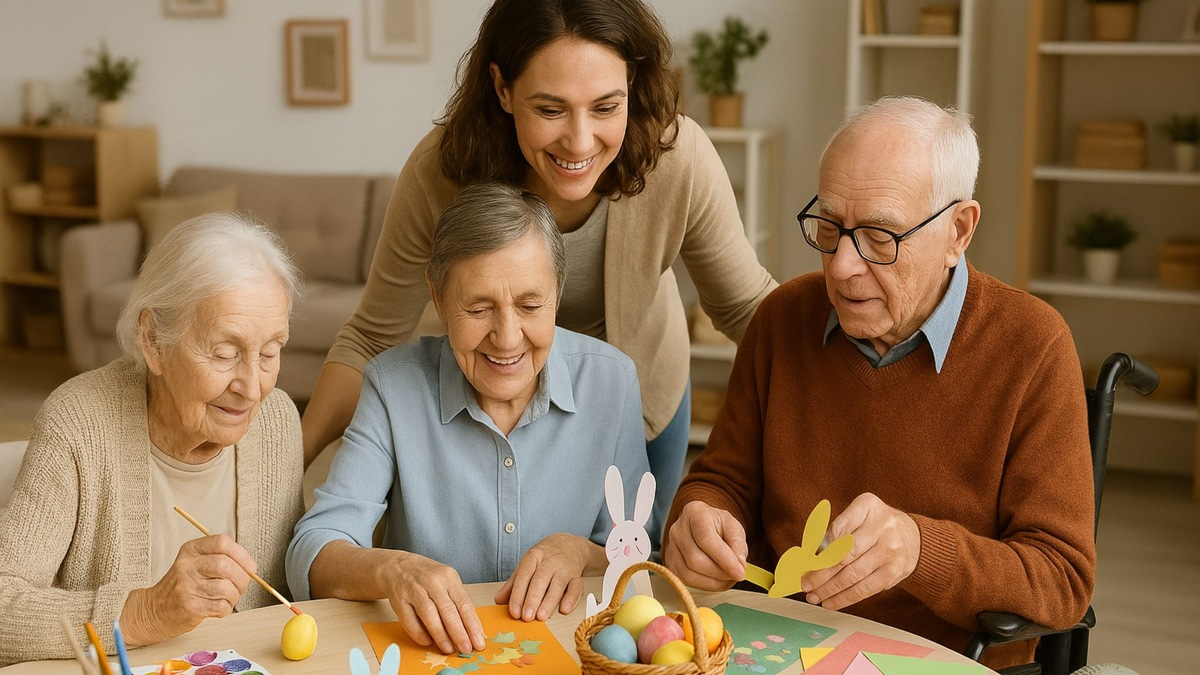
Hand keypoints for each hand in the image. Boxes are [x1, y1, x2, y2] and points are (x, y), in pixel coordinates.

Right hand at [121, 534, 253, 644]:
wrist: (153, 610)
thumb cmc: (182, 586)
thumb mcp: (195, 563)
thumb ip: (220, 558)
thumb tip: (250, 568)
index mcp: (191, 550)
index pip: (222, 542)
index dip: (242, 555)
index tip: (250, 567)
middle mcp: (187, 566)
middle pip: (226, 565)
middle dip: (242, 578)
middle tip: (241, 586)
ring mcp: (186, 587)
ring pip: (226, 588)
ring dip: (234, 596)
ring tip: (228, 598)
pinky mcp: (189, 607)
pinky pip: (221, 606)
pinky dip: (226, 609)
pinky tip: (218, 608)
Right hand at [382, 552, 485, 654]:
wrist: (398, 566)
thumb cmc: (428, 576)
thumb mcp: (447, 581)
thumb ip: (457, 602)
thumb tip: (469, 630)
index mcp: (448, 577)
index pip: (464, 603)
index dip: (472, 625)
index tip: (479, 641)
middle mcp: (432, 582)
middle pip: (447, 610)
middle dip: (458, 633)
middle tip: (466, 649)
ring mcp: (414, 590)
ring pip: (429, 614)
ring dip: (440, 634)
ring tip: (448, 649)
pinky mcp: (399, 600)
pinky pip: (409, 619)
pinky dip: (418, 633)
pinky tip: (427, 642)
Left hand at [494, 533, 596, 621]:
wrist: (570, 545)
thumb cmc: (544, 558)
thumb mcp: (527, 565)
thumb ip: (513, 583)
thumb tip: (499, 600)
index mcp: (533, 557)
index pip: (524, 575)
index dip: (518, 594)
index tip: (514, 611)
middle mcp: (549, 562)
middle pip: (540, 580)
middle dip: (533, 600)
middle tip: (527, 617)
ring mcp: (565, 568)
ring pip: (558, 585)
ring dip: (549, 602)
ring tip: (541, 617)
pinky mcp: (577, 576)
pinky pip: (576, 587)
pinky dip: (571, 599)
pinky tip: (564, 610)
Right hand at [662, 501, 746, 589]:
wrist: (703, 526)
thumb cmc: (718, 526)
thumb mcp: (734, 527)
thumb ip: (738, 544)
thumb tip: (739, 565)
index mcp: (695, 513)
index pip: (706, 539)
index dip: (724, 559)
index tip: (740, 572)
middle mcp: (678, 529)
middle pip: (695, 559)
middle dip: (719, 572)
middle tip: (736, 575)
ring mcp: (670, 547)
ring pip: (688, 573)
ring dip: (713, 581)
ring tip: (727, 577)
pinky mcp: (669, 563)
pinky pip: (685, 580)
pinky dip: (705, 585)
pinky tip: (716, 579)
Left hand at [801, 492, 920, 610]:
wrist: (914, 537)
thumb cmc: (876, 526)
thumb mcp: (859, 516)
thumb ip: (837, 530)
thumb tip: (811, 556)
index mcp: (867, 505)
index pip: (838, 528)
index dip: (820, 547)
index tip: (806, 562)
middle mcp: (882, 526)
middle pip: (844, 554)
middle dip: (821, 573)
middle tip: (805, 584)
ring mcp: (889, 550)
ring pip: (853, 575)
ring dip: (829, 589)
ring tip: (814, 596)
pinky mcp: (893, 572)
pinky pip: (865, 589)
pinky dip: (845, 598)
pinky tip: (831, 602)